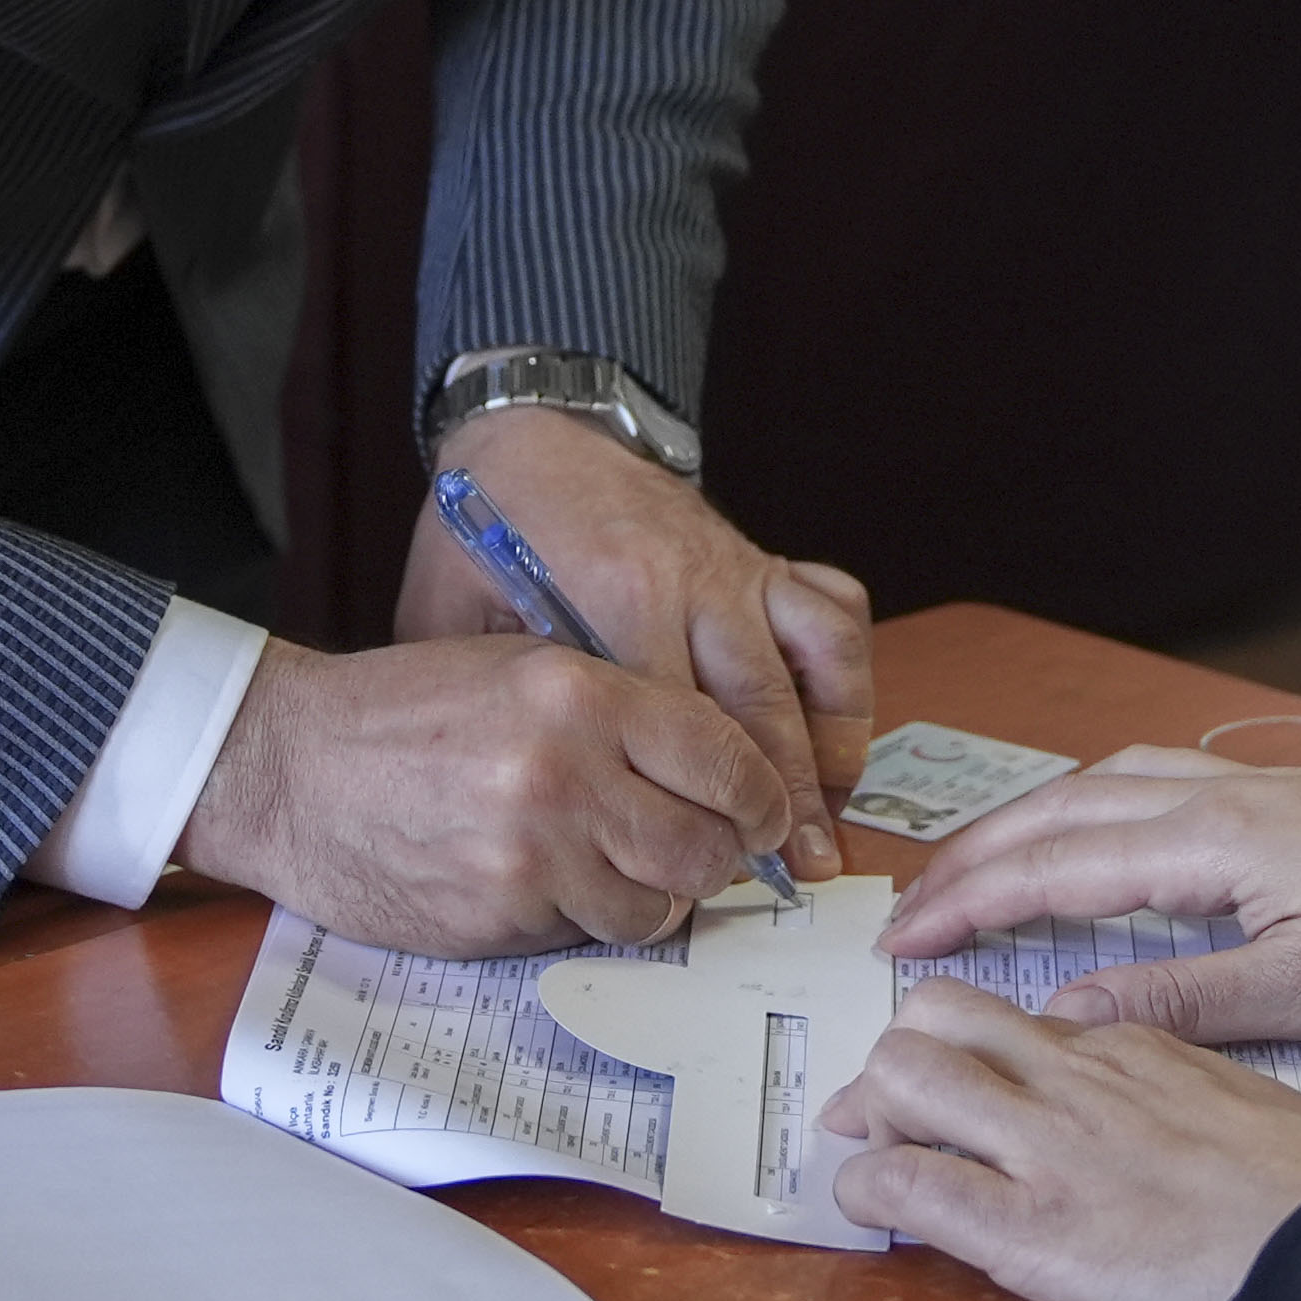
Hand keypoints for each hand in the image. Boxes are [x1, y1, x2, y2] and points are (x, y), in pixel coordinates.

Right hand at [173, 633, 790, 956]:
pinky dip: (590, 919)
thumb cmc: (406, 710)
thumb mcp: (523, 665)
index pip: (723, 758)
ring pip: (657, 907)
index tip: (763, 812)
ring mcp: (529, 856)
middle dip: (720, 856)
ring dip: (657, 897)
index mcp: (580, 695)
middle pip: (705, 847)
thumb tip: (718, 770)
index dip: (760, 796)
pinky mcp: (496, 918)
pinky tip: (557, 884)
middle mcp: (563, 775)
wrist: (286, 768)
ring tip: (625, 868)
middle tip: (704, 848)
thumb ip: (622, 710)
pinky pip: (587, 935)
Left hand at [407, 403, 869, 879]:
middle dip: (789, 794)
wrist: (532, 432)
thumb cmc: (482, 529)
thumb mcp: (452, 615)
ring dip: (832, 742)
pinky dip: (848, 674)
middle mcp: (695, 577)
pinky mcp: (763, 556)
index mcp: (618, 593)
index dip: (706, 798)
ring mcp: (738, 565)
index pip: (683, 717)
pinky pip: (835, 611)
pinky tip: (837, 734)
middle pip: (763, 702)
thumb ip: (502, 696)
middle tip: (801, 867)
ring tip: (828, 811)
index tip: (715, 860)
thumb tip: (541, 799)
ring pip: (818, 657)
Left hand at [822, 978, 1300, 1300]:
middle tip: (896, 1120)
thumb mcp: (1237, 1102)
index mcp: (1133, 1046)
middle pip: (936, 1016)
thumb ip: (1165, 1087)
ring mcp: (1050, 1147)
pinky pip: (909, 1187)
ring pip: (904, 1075)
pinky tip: (876, 1212)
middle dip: (899, 1064)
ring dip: (875, 1117)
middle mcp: (1078, 1077)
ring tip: (885, 1161)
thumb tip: (1125, 1104)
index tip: (956, 1091)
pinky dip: (869, 1194)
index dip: (965, 1053)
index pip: (1011, 1018)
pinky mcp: (1032, 1228)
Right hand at [876, 748, 1300, 1043]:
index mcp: (1210, 841)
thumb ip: (1177, 1004)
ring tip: (966, 871)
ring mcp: (1243, 783)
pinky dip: (1083, 805)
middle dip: (969, 859)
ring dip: (1021, 824)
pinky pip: (1143, 782)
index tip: (897, 941)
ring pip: (1097, 786)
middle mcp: (1212, 795)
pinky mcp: (1272, 792)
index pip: (1053, 867)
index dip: (967, 905)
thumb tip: (1060, 1019)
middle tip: (899, 909)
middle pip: (1058, 812)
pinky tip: (1084, 832)